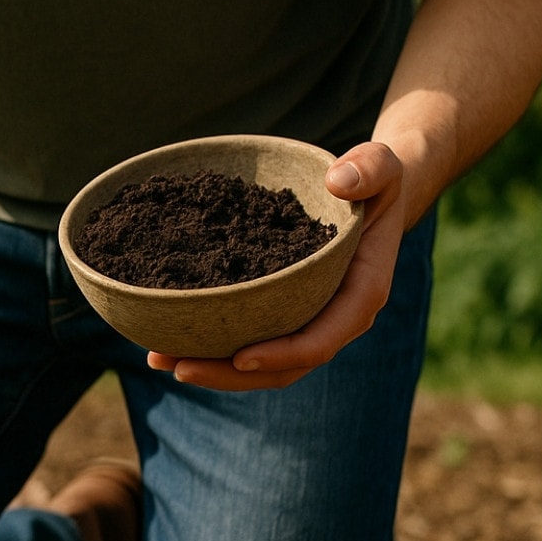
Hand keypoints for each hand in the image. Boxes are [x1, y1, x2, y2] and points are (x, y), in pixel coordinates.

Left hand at [147, 141, 407, 390]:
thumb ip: (370, 168)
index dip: (282, 354)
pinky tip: (170, 337)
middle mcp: (335, 318)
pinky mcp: (287, 314)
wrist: (371, 194)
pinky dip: (213, 346)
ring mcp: (310, 321)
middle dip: (230, 374)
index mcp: (360, 294)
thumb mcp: (381, 166)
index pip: (321, 340)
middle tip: (179, 367)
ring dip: (213, 368)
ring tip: (160, 359)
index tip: (240, 357)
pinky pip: (253, 341)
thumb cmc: (374, 181)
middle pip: (284, 367)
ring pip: (263, 364)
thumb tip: (340, 182)